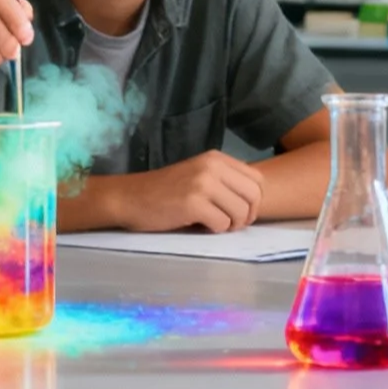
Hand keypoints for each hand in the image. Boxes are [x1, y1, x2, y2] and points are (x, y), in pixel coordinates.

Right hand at [110, 152, 264, 232]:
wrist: (130, 197)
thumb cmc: (165, 191)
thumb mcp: (198, 175)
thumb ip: (224, 181)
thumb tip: (253, 202)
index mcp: (216, 158)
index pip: (257, 180)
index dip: (254, 201)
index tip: (238, 212)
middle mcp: (212, 166)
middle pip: (254, 197)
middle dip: (247, 216)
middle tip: (230, 223)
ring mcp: (203, 184)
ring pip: (240, 212)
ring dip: (230, 225)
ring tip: (212, 224)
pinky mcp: (193, 203)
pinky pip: (222, 224)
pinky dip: (214, 230)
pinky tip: (199, 225)